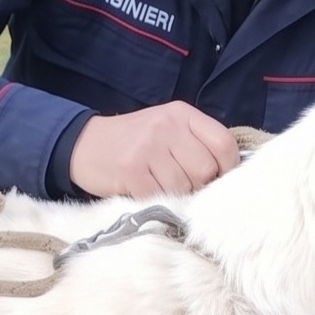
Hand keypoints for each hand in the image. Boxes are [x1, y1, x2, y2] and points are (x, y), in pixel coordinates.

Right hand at [68, 103, 239, 197]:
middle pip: (206, 170)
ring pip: (184, 186)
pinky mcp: (130, 169)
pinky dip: (155, 200)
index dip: (227, 168)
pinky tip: (145, 191)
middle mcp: (167, 126)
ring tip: (160, 186)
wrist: (85, 145)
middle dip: (198, 185)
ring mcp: (147, 146)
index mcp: (182, 114)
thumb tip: (229, 175)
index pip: (224, 144)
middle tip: (181, 185)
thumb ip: (197, 143)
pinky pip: (159, 196)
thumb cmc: (134, 142)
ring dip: (175, 195)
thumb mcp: (168, 128)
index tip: (216, 179)